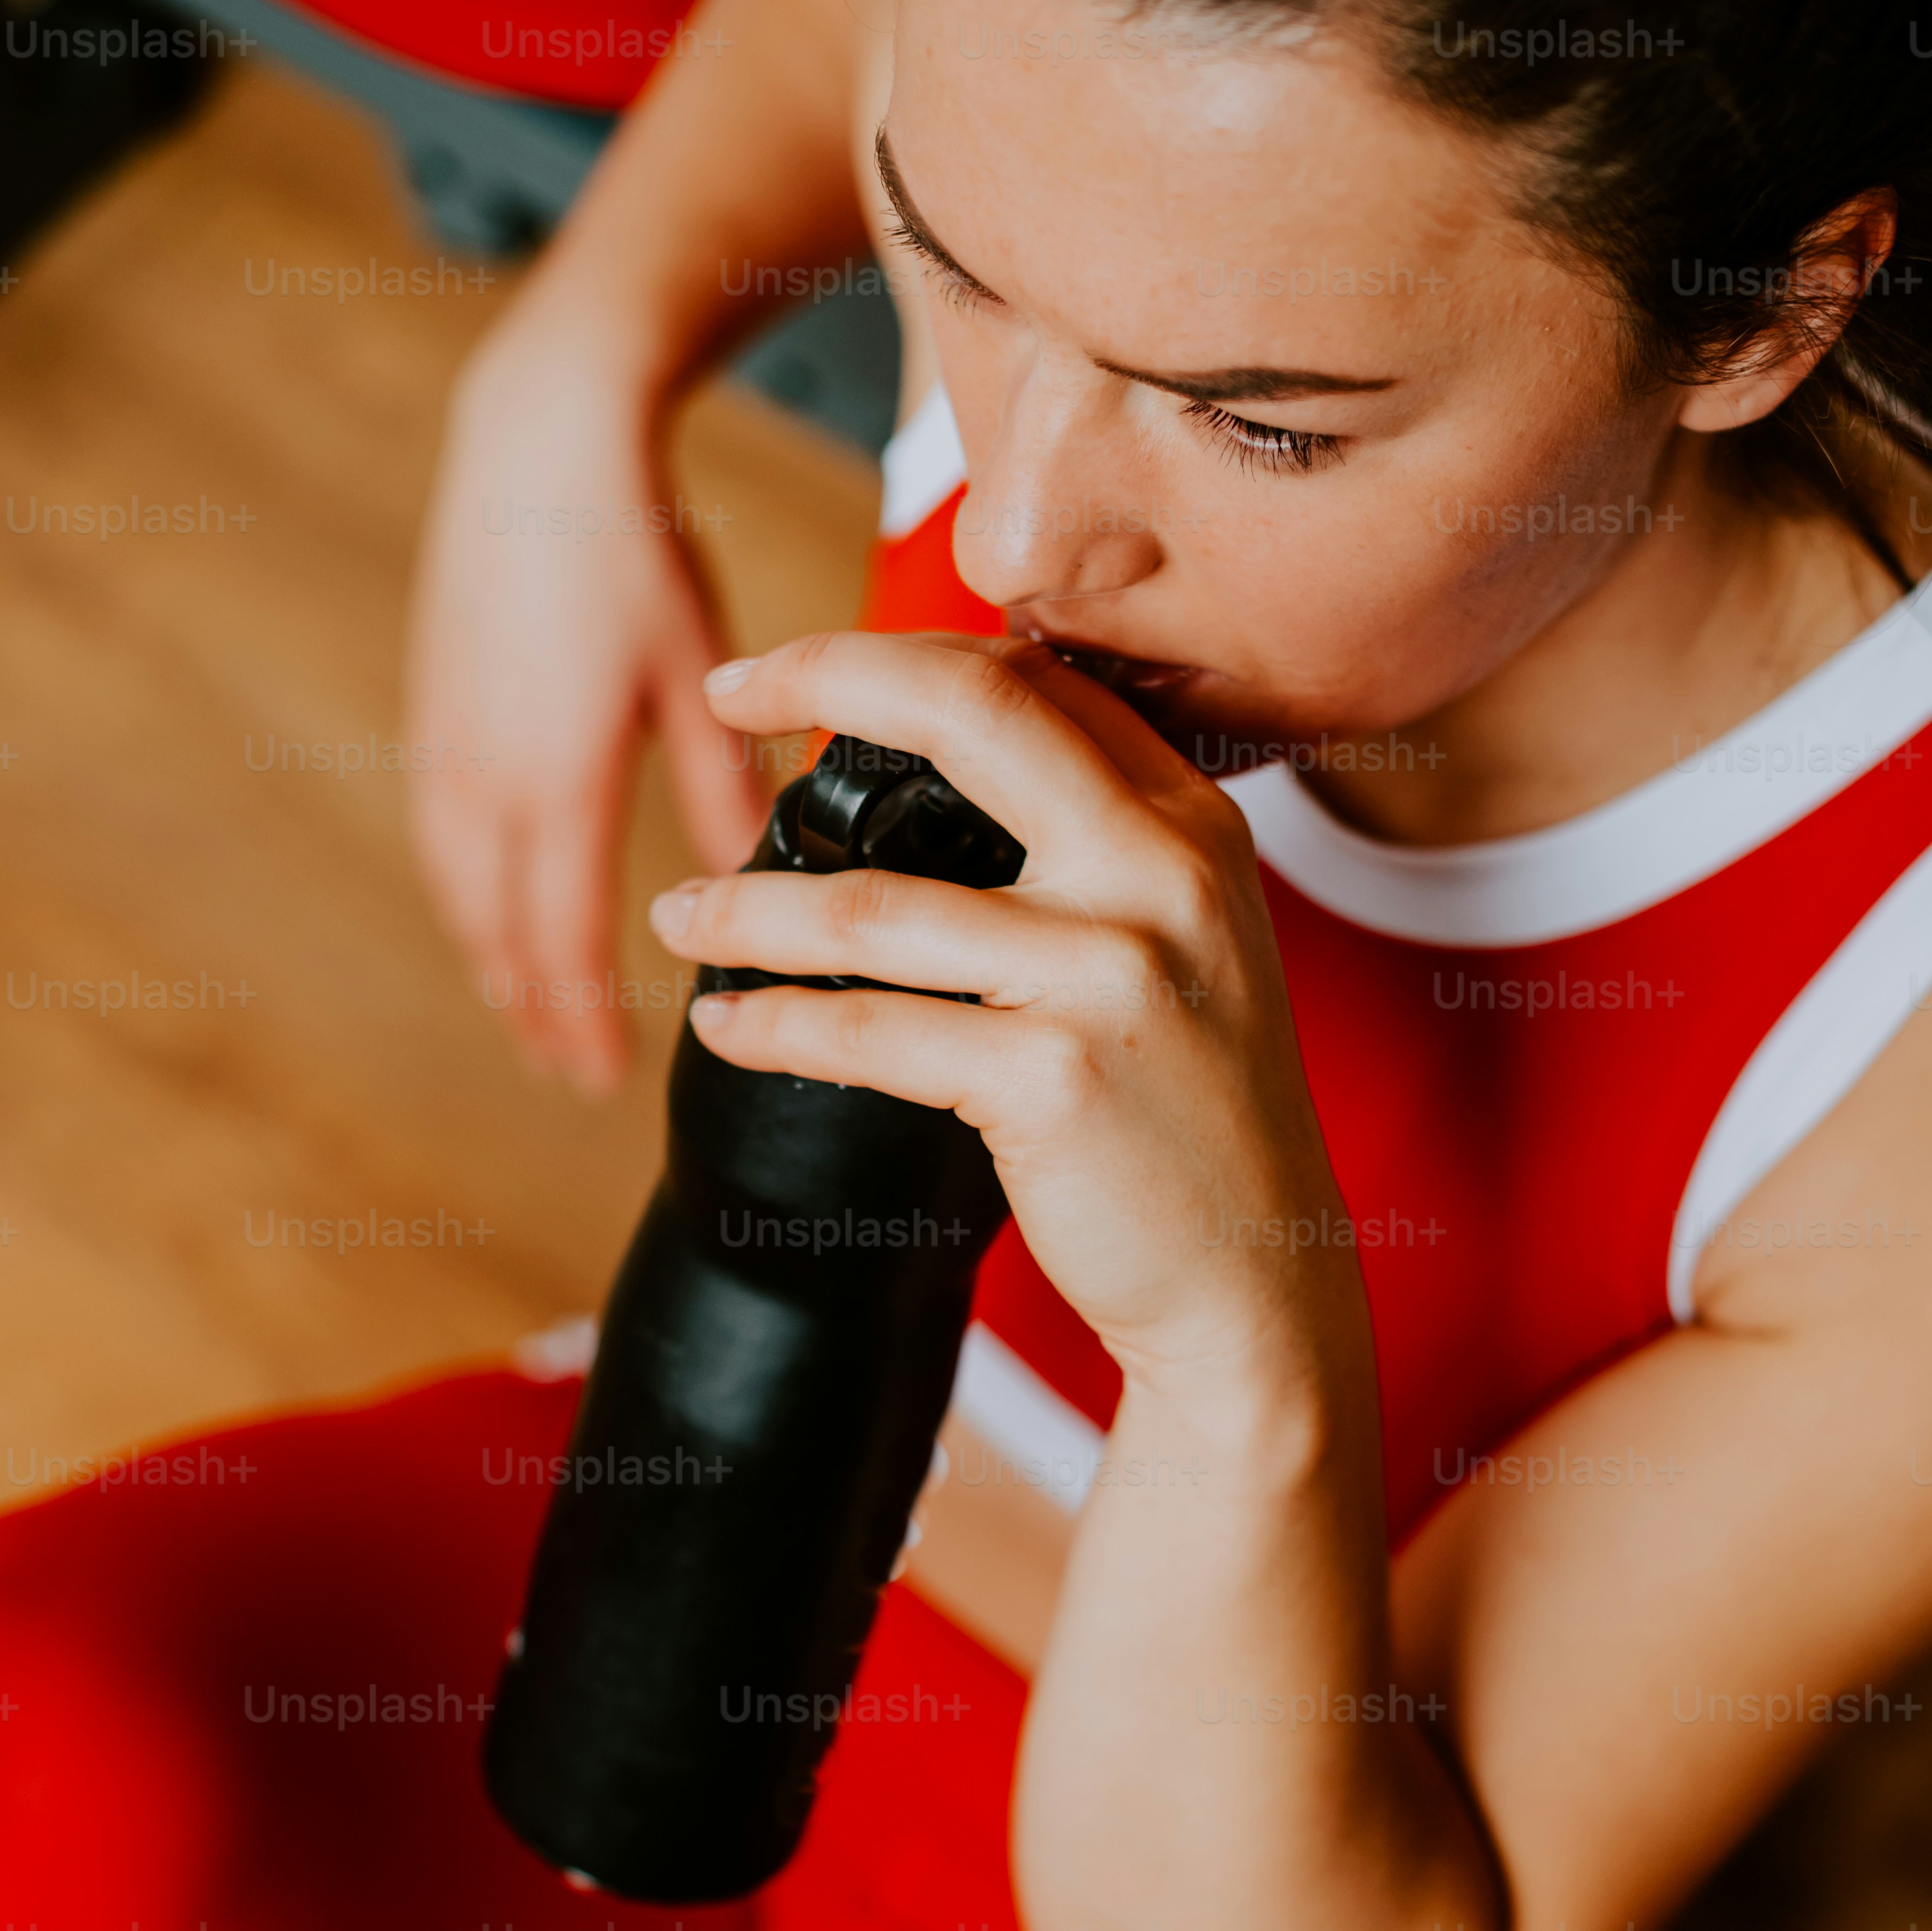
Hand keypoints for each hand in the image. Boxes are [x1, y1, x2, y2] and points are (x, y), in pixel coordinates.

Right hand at [405, 281, 766, 1093]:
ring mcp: (447, 747)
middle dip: (535, 1014)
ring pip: (461, 896)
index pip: (564, 937)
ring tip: (530, 1016)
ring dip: (494, 966)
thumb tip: (749, 882)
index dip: (581, 1019)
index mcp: (558, 777)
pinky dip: (469, 901)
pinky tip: (493, 916)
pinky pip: (442, 843)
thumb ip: (724, 788)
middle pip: (500, 936)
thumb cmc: (633, 549)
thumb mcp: (701, 673)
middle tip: (571, 1076)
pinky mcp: (431, 717)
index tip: (606, 1077)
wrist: (538, 441)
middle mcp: (486, 777)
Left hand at [648, 633, 1356, 1412]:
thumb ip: (1105, 855)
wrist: (1253, 1275)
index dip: (899, 655)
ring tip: (678, 916)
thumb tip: (965, 766)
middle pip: (971, 714)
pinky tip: (729, 1027)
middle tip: (724, 692)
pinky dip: (776, 1028)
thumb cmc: (1196, 1120)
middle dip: (821, 678)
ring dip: (749, 911)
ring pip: (876, 905)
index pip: (1034, 684)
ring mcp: (1110, 973)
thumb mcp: (1186, 949)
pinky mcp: (1052, 1077)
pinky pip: (870, 1034)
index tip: (797, 669)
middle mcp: (1162, 875)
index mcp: (1191, 827)